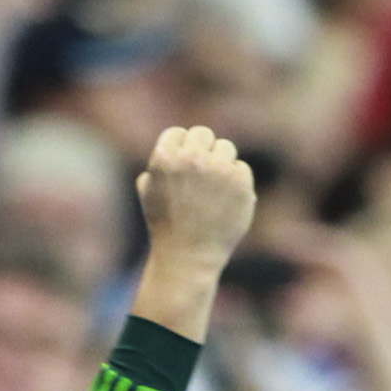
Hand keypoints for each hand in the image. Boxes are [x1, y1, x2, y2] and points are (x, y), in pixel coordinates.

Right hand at [129, 126, 255, 340]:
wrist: (188, 257)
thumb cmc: (165, 225)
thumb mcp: (149, 190)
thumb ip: (159, 163)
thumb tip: (177, 144)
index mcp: (165, 157)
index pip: (178, 132)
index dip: (180, 147)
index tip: (182, 164)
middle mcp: (193, 159)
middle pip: (203, 133)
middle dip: (202, 149)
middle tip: (201, 170)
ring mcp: (219, 170)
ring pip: (226, 147)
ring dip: (221, 162)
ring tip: (213, 186)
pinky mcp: (240, 183)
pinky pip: (241, 168)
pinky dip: (236, 181)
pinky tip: (226, 199)